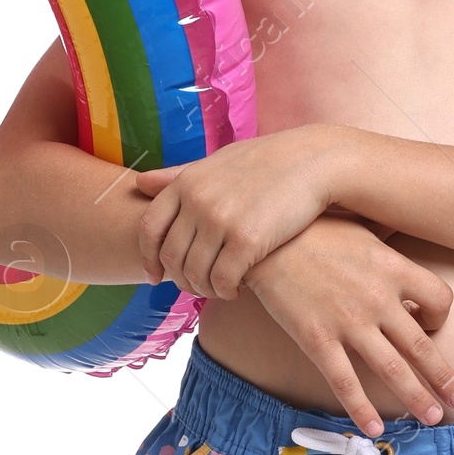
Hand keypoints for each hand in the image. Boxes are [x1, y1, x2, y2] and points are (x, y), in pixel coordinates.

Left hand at [133, 128, 339, 297]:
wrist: (315, 163)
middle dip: (180, 279)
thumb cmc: (265, 163)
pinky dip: (225, 292)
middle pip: (172, 257)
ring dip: (204, 289)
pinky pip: (223, 280)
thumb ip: (178, 176)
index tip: (155, 277)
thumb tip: (138, 183)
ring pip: (196, 273)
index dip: (147, 258)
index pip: (149, 229)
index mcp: (187, 182)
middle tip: (195, 288)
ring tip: (217, 290)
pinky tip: (236, 291)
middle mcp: (198, 200)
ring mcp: (221, 220)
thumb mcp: (217, 162)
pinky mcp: (247, 240)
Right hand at [243, 217, 453, 435]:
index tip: (428, 324)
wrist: (263, 239)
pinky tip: (374, 428)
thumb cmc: (313, 230)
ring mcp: (348, 322)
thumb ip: (389, 249)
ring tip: (432, 418)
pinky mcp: (317, 339)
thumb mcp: (363, 230)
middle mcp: (378, 298)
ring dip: (417, 397)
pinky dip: (362, 409)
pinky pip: (346, 382)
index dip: (439, 317)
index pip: (440, 299)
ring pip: (393, 369)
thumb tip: (404, 259)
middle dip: (444, 377)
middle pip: (423, 345)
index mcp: (393, 267)